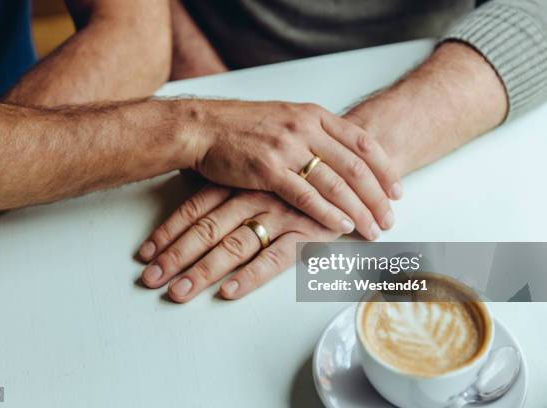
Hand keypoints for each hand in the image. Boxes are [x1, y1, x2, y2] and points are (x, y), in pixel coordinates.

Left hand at [137, 185, 355, 301]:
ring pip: (235, 245)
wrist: (352, 160)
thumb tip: (186, 193)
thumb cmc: (299, 172)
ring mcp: (280, 214)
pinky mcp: (305, 233)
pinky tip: (229, 291)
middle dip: (176, 257)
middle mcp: (255, 196)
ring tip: (179, 293)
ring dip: (204, 271)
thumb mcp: (261, 173)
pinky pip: (274, 257)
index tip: (145, 255)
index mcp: (241, 181)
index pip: (196, 208)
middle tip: (150, 281)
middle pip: (207, 229)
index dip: (169, 231)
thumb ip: (228, 185)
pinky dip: (251, 275)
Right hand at [187, 100, 402, 236]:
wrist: (203, 126)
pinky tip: (343, 226)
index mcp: (313, 115)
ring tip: (374, 228)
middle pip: (356, 166)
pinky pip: (306, 195)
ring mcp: (287, 148)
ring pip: (336, 183)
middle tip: (391, 217)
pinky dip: (328, 213)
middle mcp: (306, 128)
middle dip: (378, 196)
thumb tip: (339, 153)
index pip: (362, 142)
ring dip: (359, 209)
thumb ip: (313, 133)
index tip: (397, 190)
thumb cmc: (241, 125)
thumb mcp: (285, 118)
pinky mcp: (267, 170)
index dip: (384, 168)